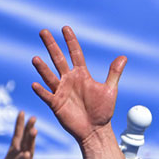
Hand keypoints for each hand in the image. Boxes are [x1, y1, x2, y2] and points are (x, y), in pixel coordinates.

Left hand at [0, 112, 36, 158]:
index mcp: (12, 157)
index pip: (17, 137)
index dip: (19, 125)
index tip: (22, 112)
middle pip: (25, 142)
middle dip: (28, 129)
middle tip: (34, 117)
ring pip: (28, 152)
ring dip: (31, 142)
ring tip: (34, 131)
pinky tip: (27, 154)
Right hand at [32, 26, 125, 144]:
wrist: (96, 130)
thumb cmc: (103, 111)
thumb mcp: (110, 90)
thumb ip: (114, 73)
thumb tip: (123, 57)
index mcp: (81, 75)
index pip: (75, 54)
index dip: (71, 41)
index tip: (65, 28)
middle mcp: (69, 80)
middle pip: (58, 59)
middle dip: (51, 46)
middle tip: (43, 31)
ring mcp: (61, 91)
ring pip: (50, 76)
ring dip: (43, 68)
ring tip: (36, 59)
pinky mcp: (56, 104)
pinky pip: (47, 95)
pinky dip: (41, 91)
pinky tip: (35, 84)